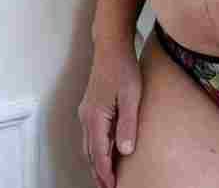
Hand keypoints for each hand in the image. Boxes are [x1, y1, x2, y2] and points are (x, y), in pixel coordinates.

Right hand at [78, 33, 141, 187]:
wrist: (111, 45)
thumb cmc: (123, 68)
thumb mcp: (131, 96)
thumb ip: (128, 123)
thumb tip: (126, 151)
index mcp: (95, 118)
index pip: (99, 154)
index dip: (106, 173)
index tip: (113, 187)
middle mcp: (86, 118)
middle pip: (91, 153)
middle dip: (99, 173)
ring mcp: (86, 112)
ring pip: (89, 145)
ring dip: (96, 162)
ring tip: (106, 176)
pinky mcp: (90, 106)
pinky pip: (91, 135)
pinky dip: (96, 148)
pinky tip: (105, 151)